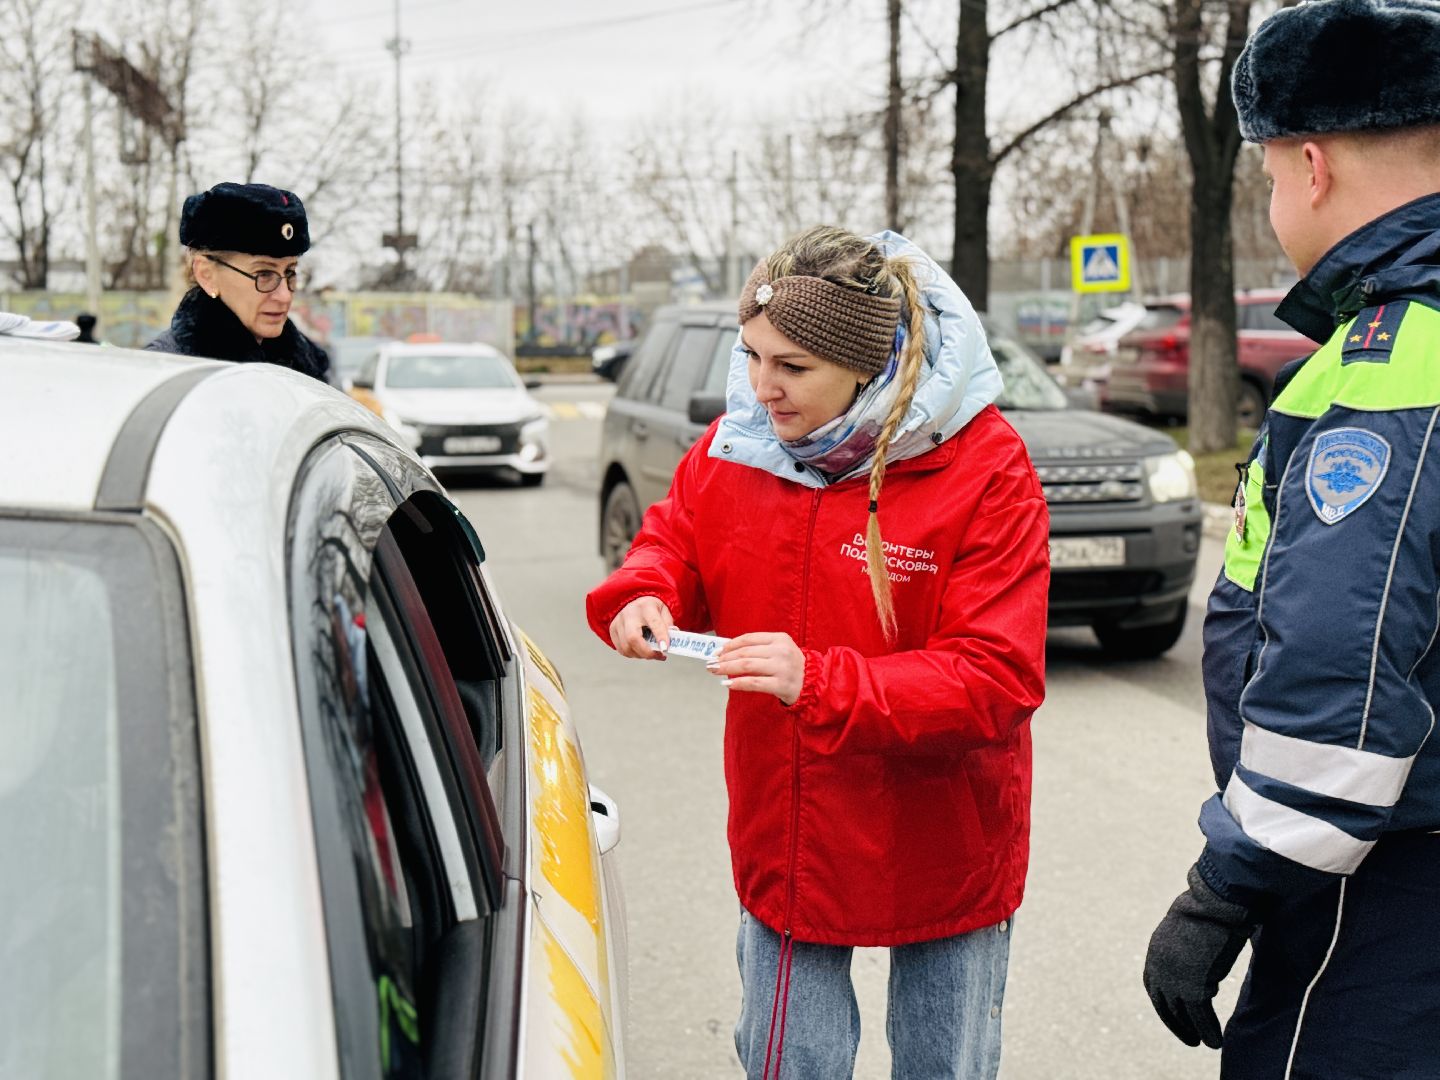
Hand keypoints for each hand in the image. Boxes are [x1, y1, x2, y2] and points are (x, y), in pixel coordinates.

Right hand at [609, 596, 672, 659]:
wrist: (634, 601)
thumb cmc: (651, 608)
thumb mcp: (664, 611)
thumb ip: (668, 624)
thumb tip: (673, 637)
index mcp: (646, 607)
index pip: (653, 623)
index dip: (660, 636)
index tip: (665, 648)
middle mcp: (629, 614)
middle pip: (633, 638)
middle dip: (646, 652)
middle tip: (658, 655)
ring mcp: (618, 622)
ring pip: (626, 647)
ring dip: (640, 655)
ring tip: (651, 653)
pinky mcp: (613, 630)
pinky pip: (621, 649)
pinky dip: (632, 654)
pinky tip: (640, 650)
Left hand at [709, 632, 804, 705]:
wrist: (815, 684)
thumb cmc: (791, 666)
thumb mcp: (779, 650)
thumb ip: (758, 649)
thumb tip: (728, 652)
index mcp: (779, 638)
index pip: (749, 639)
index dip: (730, 645)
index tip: (718, 651)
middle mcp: (781, 651)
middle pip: (745, 652)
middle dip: (725, 658)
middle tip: (711, 663)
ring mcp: (782, 668)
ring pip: (747, 666)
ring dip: (727, 668)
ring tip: (715, 671)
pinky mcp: (782, 685)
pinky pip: (755, 683)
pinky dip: (739, 683)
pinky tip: (728, 684)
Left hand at [1143, 865, 1253, 1048]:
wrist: (1214, 905)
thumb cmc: (1208, 911)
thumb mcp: (1189, 931)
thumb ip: (1187, 949)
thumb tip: (1198, 958)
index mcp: (1156, 952)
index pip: (1154, 987)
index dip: (1165, 1004)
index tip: (1175, 1016)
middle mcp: (1160, 968)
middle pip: (1165, 1004)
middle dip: (1176, 1024)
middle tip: (1190, 1039)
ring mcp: (1175, 979)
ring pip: (1182, 1014)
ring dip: (1193, 1031)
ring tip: (1205, 1043)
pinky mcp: (1193, 987)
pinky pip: (1200, 1016)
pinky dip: (1208, 1031)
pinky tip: (1215, 1042)